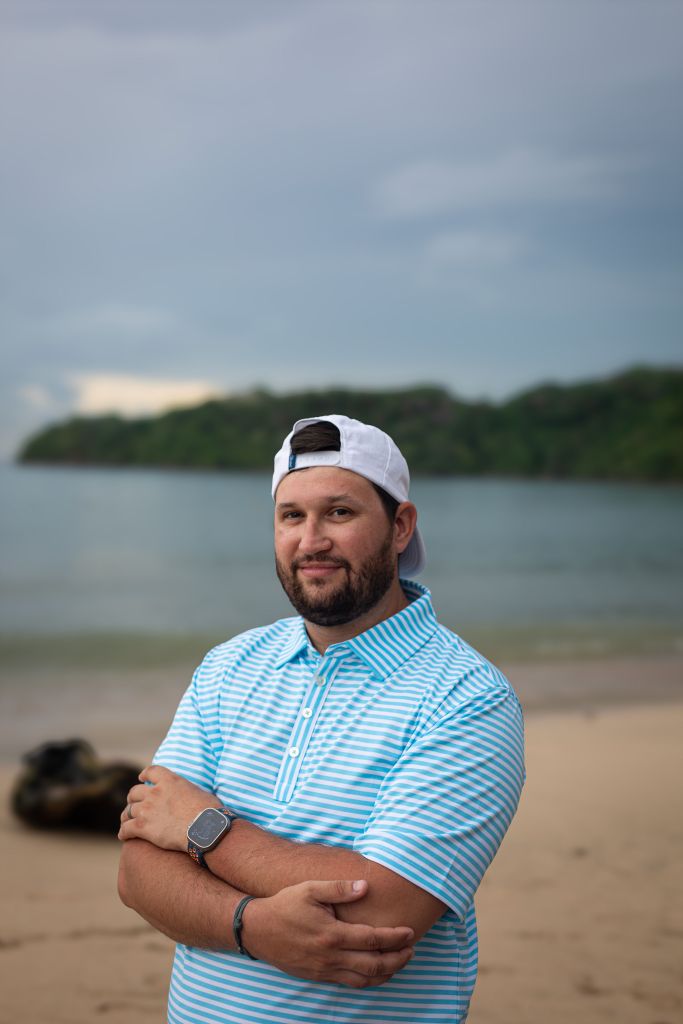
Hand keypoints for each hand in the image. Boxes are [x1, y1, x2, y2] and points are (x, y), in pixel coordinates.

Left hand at [118, 765, 219, 850]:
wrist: (205, 829)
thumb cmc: (209, 812)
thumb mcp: (198, 792)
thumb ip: (186, 791)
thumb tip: (190, 796)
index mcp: (170, 781)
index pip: (151, 771)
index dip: (144, 775)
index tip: (140, 778)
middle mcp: (155, 792)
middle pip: (135, 792)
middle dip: (133, 798)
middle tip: (133, 804)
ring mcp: (147, 809)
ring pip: (128, 811)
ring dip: (126, 816)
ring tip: (126, 821)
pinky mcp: (143, 826)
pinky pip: (126, 829)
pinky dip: (123, 832)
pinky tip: (123, 836)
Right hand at [244, 879, 414, 987]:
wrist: (258, 930)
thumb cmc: (285, 905)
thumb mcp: (311, 889)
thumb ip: (339, 889)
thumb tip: (365, 887)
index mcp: (332, 934)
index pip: (372, 939)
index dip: (395, 937)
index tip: (410, 931)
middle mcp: (330, 956)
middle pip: (374, 965)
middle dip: (397, 959)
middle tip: (411, 949)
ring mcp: (324, 970)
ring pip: (363, 980)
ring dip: (386, 973)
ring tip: (399, 961)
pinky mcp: (318, 976)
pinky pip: (349, 984)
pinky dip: (368, 980)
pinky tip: (375, 972)